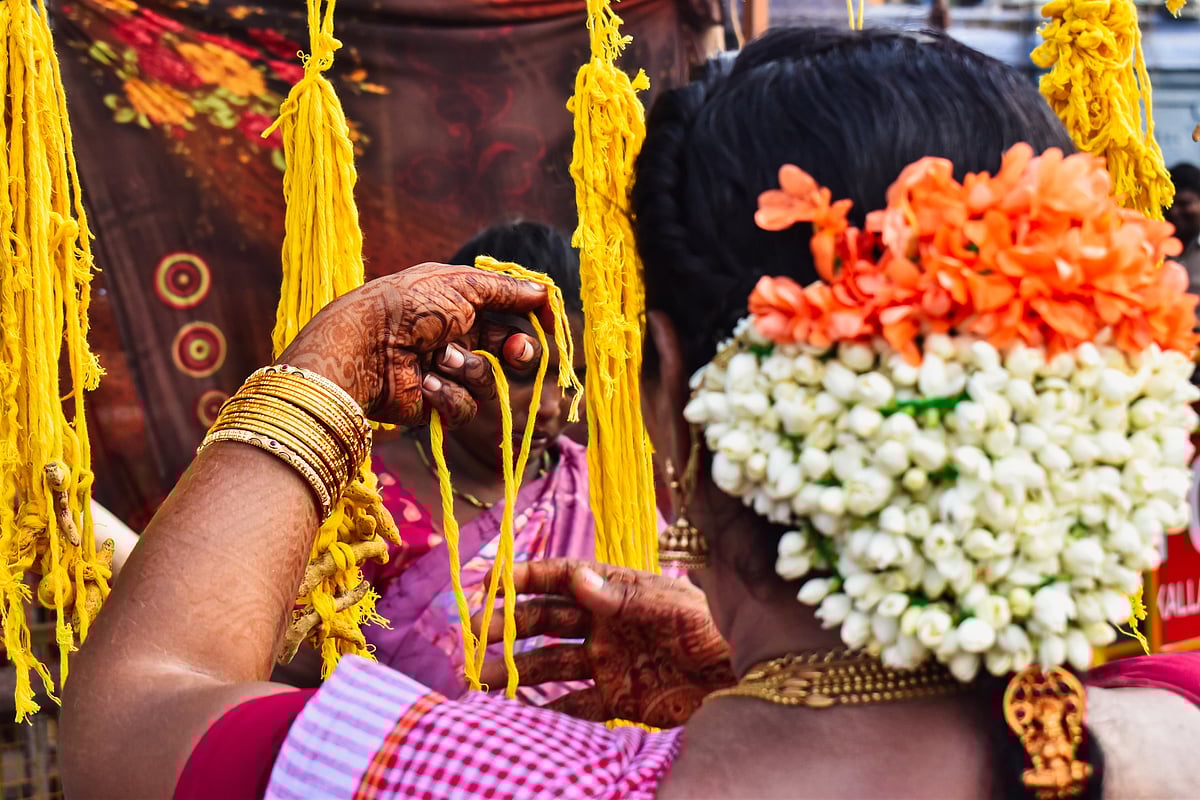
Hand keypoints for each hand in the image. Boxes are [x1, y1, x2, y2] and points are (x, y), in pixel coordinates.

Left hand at [278, 263, 549, 424]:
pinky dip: (450, 394)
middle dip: (518, 353)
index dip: (533, 323)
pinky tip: (427, 382)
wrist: (365, 346)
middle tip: (515, 352)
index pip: (512, 318)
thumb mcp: (461, 285)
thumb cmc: (409, 306)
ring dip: (471, 368)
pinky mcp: (437, 406)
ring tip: (441, 358)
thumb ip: (506, 289)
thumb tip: (543, 291)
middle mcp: (459, 340)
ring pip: (491, 383)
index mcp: (462, 308)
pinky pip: (466, 408)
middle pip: (512, 355)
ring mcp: (449, 374)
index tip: (551, 324)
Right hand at [477, 559, 734, 727]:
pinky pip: (572, 704)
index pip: (560, 578)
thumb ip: (623, 597)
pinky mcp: (618, 698)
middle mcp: (605, 623)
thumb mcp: (672, 608)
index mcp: (617, 590)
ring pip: (549, 663)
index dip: (522, 577)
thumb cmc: (716, 629)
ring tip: (479, 679)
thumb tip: (578, 579)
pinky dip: (545, 710)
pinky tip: (517, 716)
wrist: (751, 678)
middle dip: (505, 625)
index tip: (485, 582)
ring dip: (514, 669)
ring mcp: (608, 661)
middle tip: (469, 635)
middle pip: (544, 620)